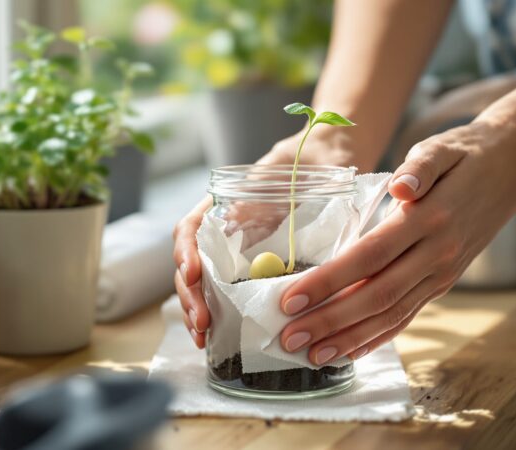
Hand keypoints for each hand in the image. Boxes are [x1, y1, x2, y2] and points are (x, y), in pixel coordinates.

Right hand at [173, 126, 363, 348]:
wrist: (328, 158)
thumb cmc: (307, 161)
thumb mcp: (288, 170)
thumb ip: (270, 186)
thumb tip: (255, 212)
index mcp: (225, 204)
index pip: (192, 228)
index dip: (187, 252)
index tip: (194, 274)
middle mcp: (225, 230)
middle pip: (193, 263)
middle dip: (191, 294)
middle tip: (201, 323)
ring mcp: (237, 252)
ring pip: (203, 283)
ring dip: (198, 310)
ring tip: (201, 337)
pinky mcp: (253, 270)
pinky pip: (228, 294)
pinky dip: (219, 315)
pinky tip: (216, 337)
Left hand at [279, 121, 515, 364]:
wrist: (512, 170)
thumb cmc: (466, 156)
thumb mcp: (442, 148)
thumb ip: (421, 167)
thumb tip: (402, 187)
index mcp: (429, 220)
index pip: (370, 256)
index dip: (329, 281)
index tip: (291, 299)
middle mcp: (437, 255)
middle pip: (377, 296)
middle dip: (330, 321)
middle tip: (288, 338)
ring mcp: (442, 274)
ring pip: (392, 315)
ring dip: (350, 339)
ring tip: (312, 356)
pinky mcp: (442, 283)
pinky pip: (408, 316)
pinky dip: (379, 337)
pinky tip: (351, 352)